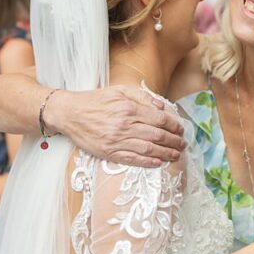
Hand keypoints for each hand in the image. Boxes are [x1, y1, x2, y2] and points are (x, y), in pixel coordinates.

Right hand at [45, 86, 185, 167]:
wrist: (70, 113)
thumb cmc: (95, 101)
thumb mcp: (119, 90)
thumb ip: (142, 96)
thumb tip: (161, 106)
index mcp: (129, 108)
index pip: (160, 119)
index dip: (174, 125)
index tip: (181, 129)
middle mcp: (125, 125)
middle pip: (157, 135)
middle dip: (174, 141)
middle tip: (182, 144)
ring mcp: (117, 140)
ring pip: (148, 149)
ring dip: (166, 153)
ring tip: (176, 155)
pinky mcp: (109, 152)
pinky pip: (133, 159)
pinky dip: (148, 162)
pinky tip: (158, 163)